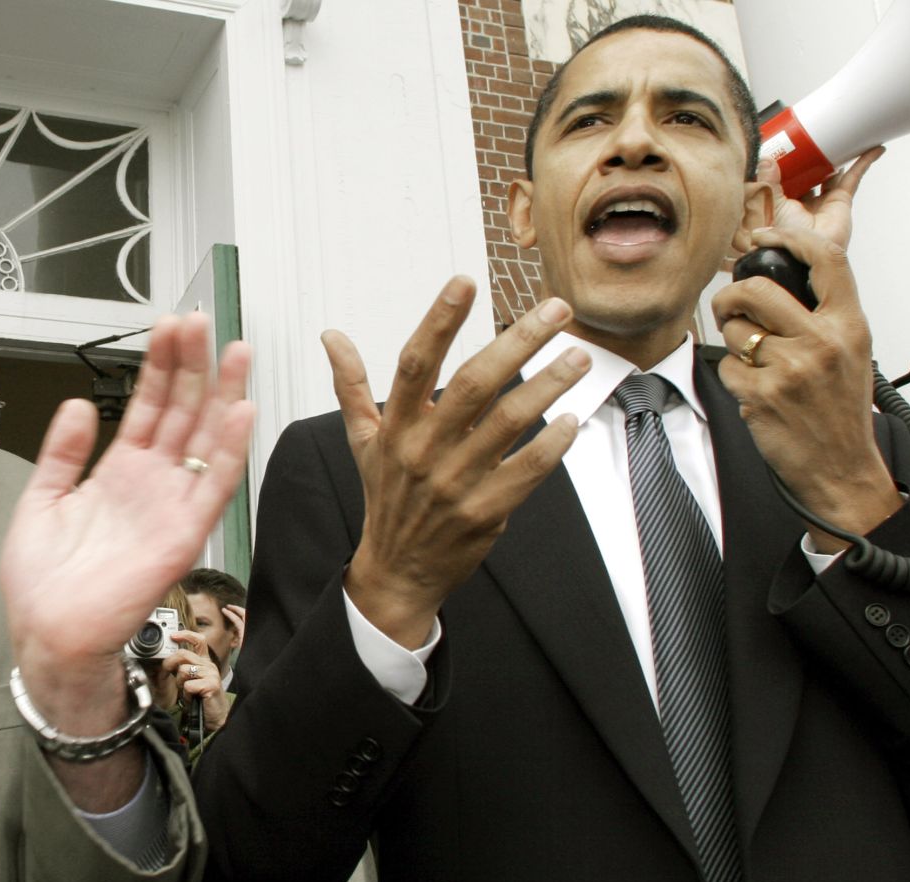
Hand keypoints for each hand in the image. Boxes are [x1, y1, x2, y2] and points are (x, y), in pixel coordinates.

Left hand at [0, 313, 253, 735]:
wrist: (47, 634)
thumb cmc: (43, 583)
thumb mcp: (43, 499)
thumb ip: (64, 452)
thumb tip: (80, 404)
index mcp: (119, 474)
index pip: (148, 406)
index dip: (160, 365)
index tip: (167, 327)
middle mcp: (151, 485)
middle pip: (182, 412)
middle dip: (193, 365)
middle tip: (201, 322)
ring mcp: (170, 507)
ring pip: (205, 439)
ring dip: (222, 394)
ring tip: (235, 351)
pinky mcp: (182, 536)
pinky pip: (212, 487)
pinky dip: (228, 450)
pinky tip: (240, 412)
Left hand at [162, 630, 229, 731]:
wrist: (215, 717)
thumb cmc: (201, 699)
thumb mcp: (192, 680)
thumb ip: (183, 668)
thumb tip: (167, 662)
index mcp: (205, 662)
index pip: (198, 641)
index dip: (185, 635)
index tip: (173, 636)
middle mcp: (209, 665)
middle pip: (183, 654)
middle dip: (169, 663)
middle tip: (166, 673)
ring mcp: (211, 674)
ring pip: (183, 670)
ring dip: (180, 684)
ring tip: (188, 692)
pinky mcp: (211, 684)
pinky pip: (188, 686)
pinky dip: (186, 695)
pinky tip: (193, 699)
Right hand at [330, 279, 588, 647]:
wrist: (396, 570)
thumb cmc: (386, 496)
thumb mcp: (363, 440)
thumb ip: (352, 385)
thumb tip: (331, 337)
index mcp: (394, 427)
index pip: (414, 363)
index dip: (439, 321)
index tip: (465, 283)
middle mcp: (423, 450)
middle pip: (473, 384)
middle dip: (518, 342)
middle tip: (555, 310)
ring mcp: (454, 482)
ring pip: (509, 423)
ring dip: (549, 385)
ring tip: (577, 355)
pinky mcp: (484, 511)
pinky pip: (526, 471)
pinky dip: (552, 444)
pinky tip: (573, 418)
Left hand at [713, 226, 901, 550]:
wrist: (840, 467)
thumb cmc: (839, 409)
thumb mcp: (850, 351)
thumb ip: (824, 312)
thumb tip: (783, 272)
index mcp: (849, 324)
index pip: (826, 260)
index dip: (790, 239)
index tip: (765, 238)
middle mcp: (823, 341)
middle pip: (758, 289)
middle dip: (731, 296)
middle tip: (730, 309)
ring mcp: (792, 368)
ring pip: (736, 330)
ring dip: (734, 343)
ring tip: (755, 362)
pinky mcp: (762, 394)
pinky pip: (728, 366)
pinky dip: (733, 376)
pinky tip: (755, 391)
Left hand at [758, 146, 882, 250]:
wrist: (802, 252)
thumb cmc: (782, 235)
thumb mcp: (770, 203)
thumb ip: (768, 181)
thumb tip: (766, 158)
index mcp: (783, 200)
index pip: (786, 176)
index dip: (787, 161)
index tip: (787, 142)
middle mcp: (804, 200)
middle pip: (811, 172)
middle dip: (814, 156)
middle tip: (817, 135)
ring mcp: (824, 200)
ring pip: (834, 172)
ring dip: (841, 156)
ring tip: (846, 136)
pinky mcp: (841, 201)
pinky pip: (855, 177)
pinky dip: (864, 163)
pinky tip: (874, 148)